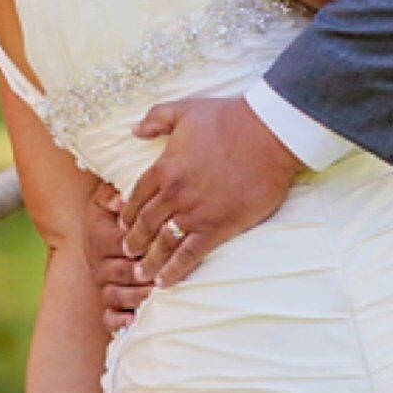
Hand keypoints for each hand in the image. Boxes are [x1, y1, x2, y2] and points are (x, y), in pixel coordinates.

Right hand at [86, 178, 149, 336]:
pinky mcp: (107, 301)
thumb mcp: (108, 198)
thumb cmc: (113, 212)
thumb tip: (121, 198)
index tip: (164, 243)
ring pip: (114, 296)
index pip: (123, 244)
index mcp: (98, 237)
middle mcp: (97, 263)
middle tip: (166, 273)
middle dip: (143, 274)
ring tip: (156, 295)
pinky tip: (134, 322)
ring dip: (136, 298)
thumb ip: (114, 194)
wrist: (98, 230)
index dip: (144, 245)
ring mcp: (102, 284)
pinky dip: (119, 322)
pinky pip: (109, 317)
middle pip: (121, 273)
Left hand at [121, 94, 301, 283]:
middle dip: (132, 242)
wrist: (268, 135)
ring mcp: (194, 214)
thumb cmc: (228, 119)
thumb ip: (155, 118)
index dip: (126, 214)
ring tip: (141, 274)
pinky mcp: (217, 228)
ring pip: (162, 244)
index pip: (135, 198)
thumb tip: (134, 130)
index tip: (123, 224)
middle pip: (144, 225)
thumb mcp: (184, 110)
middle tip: (127, 253)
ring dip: (149, 262)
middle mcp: (173, 195)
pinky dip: (175, 271)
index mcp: (163, 168)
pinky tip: (165, 282)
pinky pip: (189, 256)